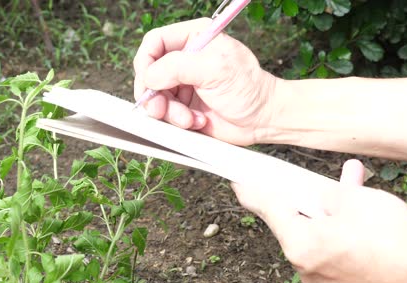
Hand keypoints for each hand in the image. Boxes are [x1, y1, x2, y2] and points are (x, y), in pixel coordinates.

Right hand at [133, 18, 277, 145]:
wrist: (262, 119)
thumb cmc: (248, 88)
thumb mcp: (213, 69)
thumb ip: (176, 67)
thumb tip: (149, 77)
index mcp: (194, 37)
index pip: (154, 42)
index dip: (145, 63)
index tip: (148, 83)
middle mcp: (185, 59)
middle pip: (149, 73)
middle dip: (154, 95)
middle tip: (161, 109)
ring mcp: (183, 83)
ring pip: (154, 97)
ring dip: (168, 112)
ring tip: (188, 119)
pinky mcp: (183, 105)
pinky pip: (164, 113)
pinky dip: (176, 121)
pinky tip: (196, 121)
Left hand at [233, 160, 406, 282]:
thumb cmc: (393, 239)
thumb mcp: (354, 201)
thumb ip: (323, 191)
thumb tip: (308, 187)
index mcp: (300, 247)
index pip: (268, 210)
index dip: (253, 190)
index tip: (238, 180)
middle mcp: (304, 267)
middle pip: (289, 222)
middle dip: (298, 196)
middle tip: (291, 176)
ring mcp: (321, 277)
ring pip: (314, 232)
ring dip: (326, 208)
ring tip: (348, 182)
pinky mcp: (339, 280)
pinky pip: (330, 245)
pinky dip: (338, 225)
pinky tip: (356, 206)